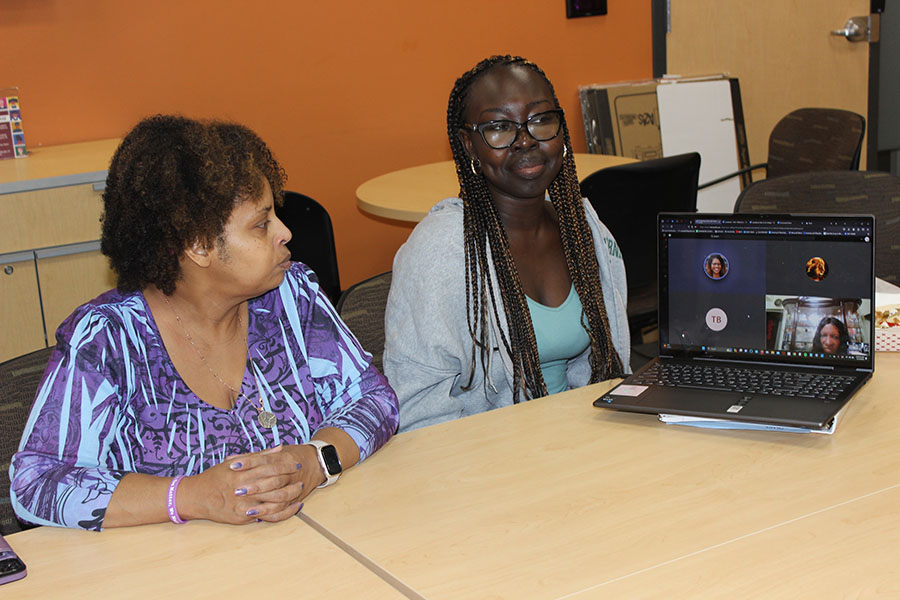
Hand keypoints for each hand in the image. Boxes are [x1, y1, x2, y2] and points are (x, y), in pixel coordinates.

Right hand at [180, 444, 323, 524]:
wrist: (196, 497)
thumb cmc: (215, 477)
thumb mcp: (234, 462)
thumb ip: (258, 456)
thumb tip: (279, 448)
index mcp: (242, 471)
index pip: (269, 466)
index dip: (285, 465)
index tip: (296, 463)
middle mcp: (243, 487)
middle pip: (274, 483)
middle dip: (290, 480)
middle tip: (302, 477)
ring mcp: (243, 504)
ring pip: (273, 500)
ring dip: (290, 496)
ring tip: (300, 491)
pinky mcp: (242, 517)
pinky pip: (267, 516)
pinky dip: (283, 513)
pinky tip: (293, 508)